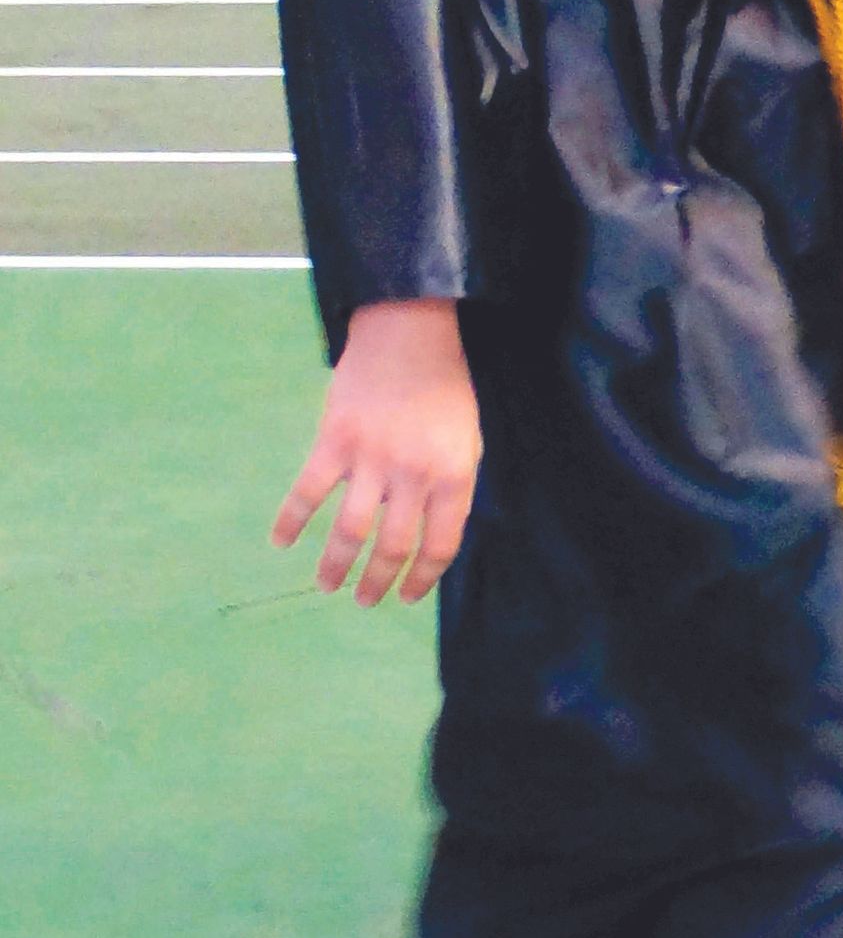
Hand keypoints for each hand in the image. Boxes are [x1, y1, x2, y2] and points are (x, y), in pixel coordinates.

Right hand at [272, 300, 481, 604]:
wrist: (409, 335)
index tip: (407, 596)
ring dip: (335, 566)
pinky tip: (280, 542)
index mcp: (454, 475)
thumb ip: (448, 486)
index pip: (440, 544)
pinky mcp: (334, 442)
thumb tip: (424, 533)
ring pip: (349, 531)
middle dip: (377, 582)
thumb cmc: (444, 390)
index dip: (422, 578)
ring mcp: (372, 460)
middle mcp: (414, 475)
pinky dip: (290, 521)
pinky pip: (308, 492)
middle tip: (364, 602)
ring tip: (326, 586)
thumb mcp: (465, 440)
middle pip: (393, 546)